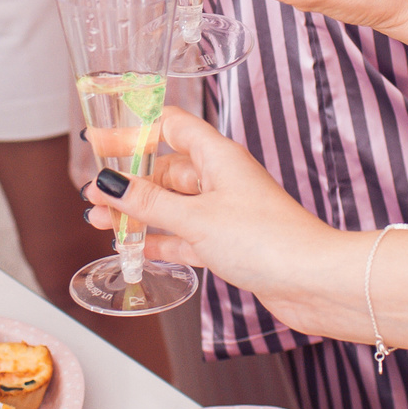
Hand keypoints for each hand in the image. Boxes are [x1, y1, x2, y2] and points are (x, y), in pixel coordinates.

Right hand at [78, 106, 369, 340]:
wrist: (313, 281)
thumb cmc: (268, 240)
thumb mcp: (195, 219)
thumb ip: (149, 202)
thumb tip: (110, 183)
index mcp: (217, 156)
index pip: (170, 126)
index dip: (133, 130)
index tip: (99, 138)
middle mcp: (222, 178)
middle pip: (166, 169)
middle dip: (128, 181)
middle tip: (94, 193)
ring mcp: (225, 211)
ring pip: (172, 205)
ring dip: (138, 213)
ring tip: (102, 222)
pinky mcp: (229, 242)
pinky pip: (184, 235)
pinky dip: (160, 240)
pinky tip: (136, 247)